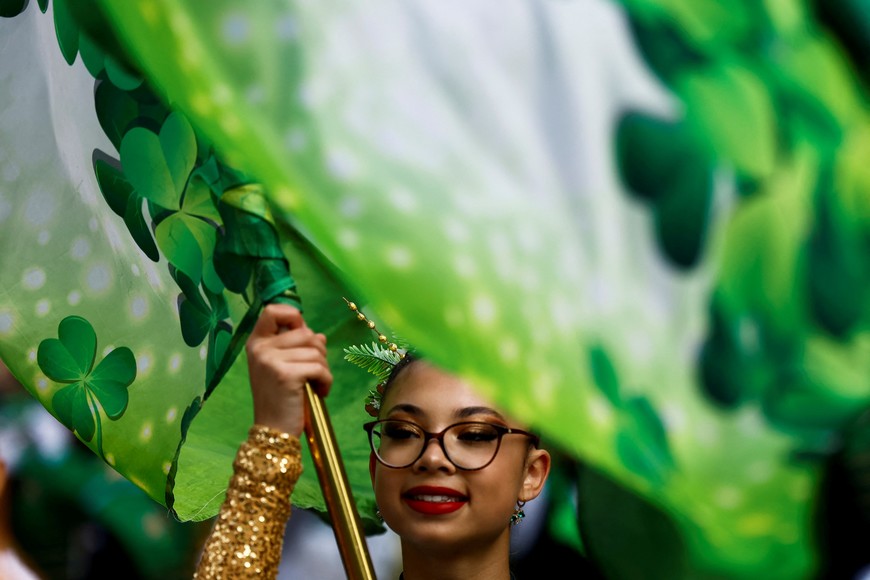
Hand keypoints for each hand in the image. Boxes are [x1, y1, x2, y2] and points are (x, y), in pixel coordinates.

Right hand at [245, 304, 332, 435]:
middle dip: (318, 351)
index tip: (302, 334)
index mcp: (256, 343)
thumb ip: (297, 348)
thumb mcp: (283, 368)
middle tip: (313, 372)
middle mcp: (260, 348)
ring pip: (316, 350)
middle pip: (306, 332)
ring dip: (324, 368)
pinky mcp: (286, 374)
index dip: (293, 316)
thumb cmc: (281, 399)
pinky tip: (320, 392)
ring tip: (315, 385)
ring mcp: (271, 360)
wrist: (273, 432)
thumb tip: (320, 336)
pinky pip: (320, 367)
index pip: (273, 310)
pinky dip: (326, 381)